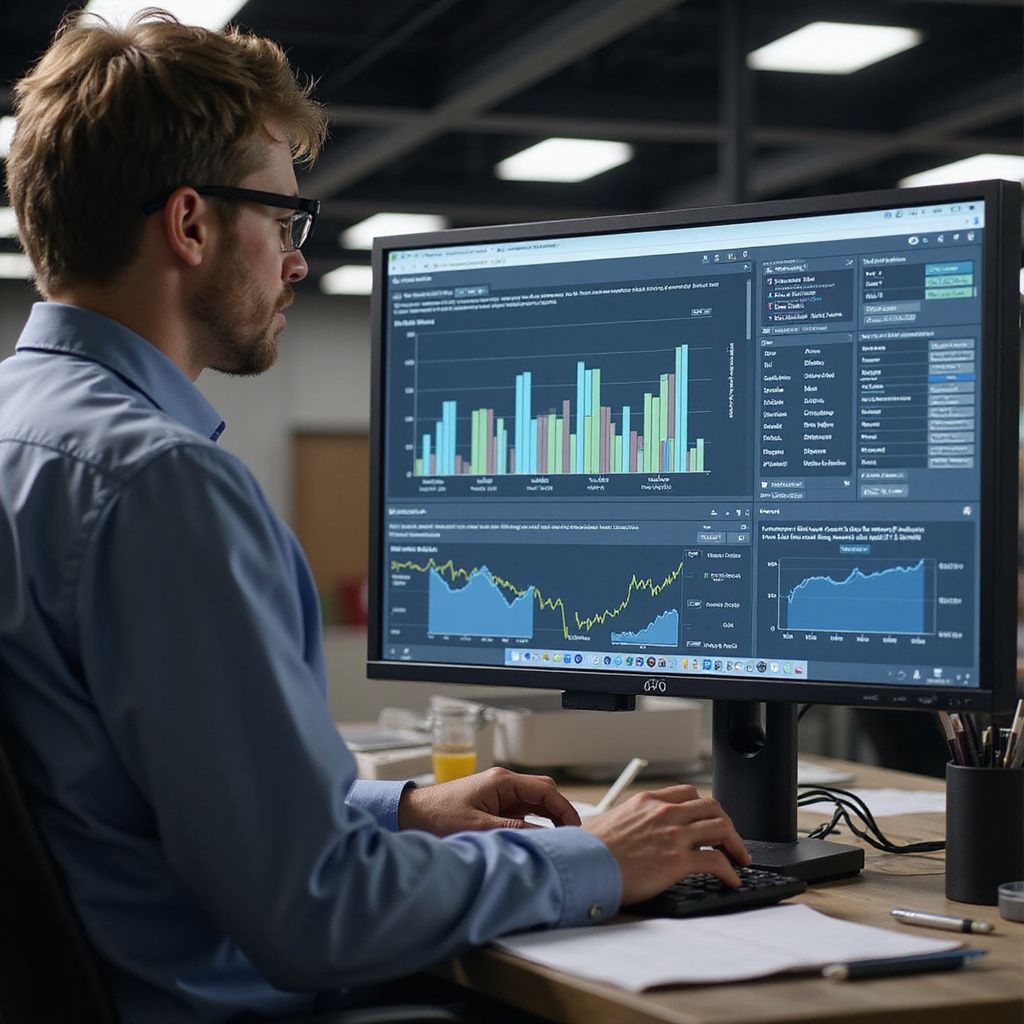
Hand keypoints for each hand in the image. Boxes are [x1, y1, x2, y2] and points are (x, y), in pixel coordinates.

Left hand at [397, 766, 581, 834]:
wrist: (410, 815)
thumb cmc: (437, 817)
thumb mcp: (478, 827)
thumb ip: (513, 829)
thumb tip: (544, 838)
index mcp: (502, 781)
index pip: (546, 791)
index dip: (565, 810)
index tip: (576, 829)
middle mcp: (503, 783)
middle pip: (544, 793)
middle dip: (561, 813)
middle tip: (570, 837)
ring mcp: (499, 793)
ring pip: (535, 802)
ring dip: (548, 818)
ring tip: (558, 840)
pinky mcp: (492, 804)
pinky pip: (522, 810)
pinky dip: (534, 822)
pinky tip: (538, 838)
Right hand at [582, 785, 750, 904]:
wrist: (582, 864)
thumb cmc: (589, 847)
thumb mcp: (608, 820)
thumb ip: (626, 819)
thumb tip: (622, 829)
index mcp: (648, 801)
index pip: (688, 794)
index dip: (704, 808)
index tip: (709, 820)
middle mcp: (664, 812)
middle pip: (712, 807)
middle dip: (726, 824)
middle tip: (731, 841)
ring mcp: (673, 835)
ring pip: (721, 828)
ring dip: (735, 844)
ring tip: (738, 859)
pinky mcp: (677, 860)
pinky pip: (716, 861)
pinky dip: (730, 871)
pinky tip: (731, 880)